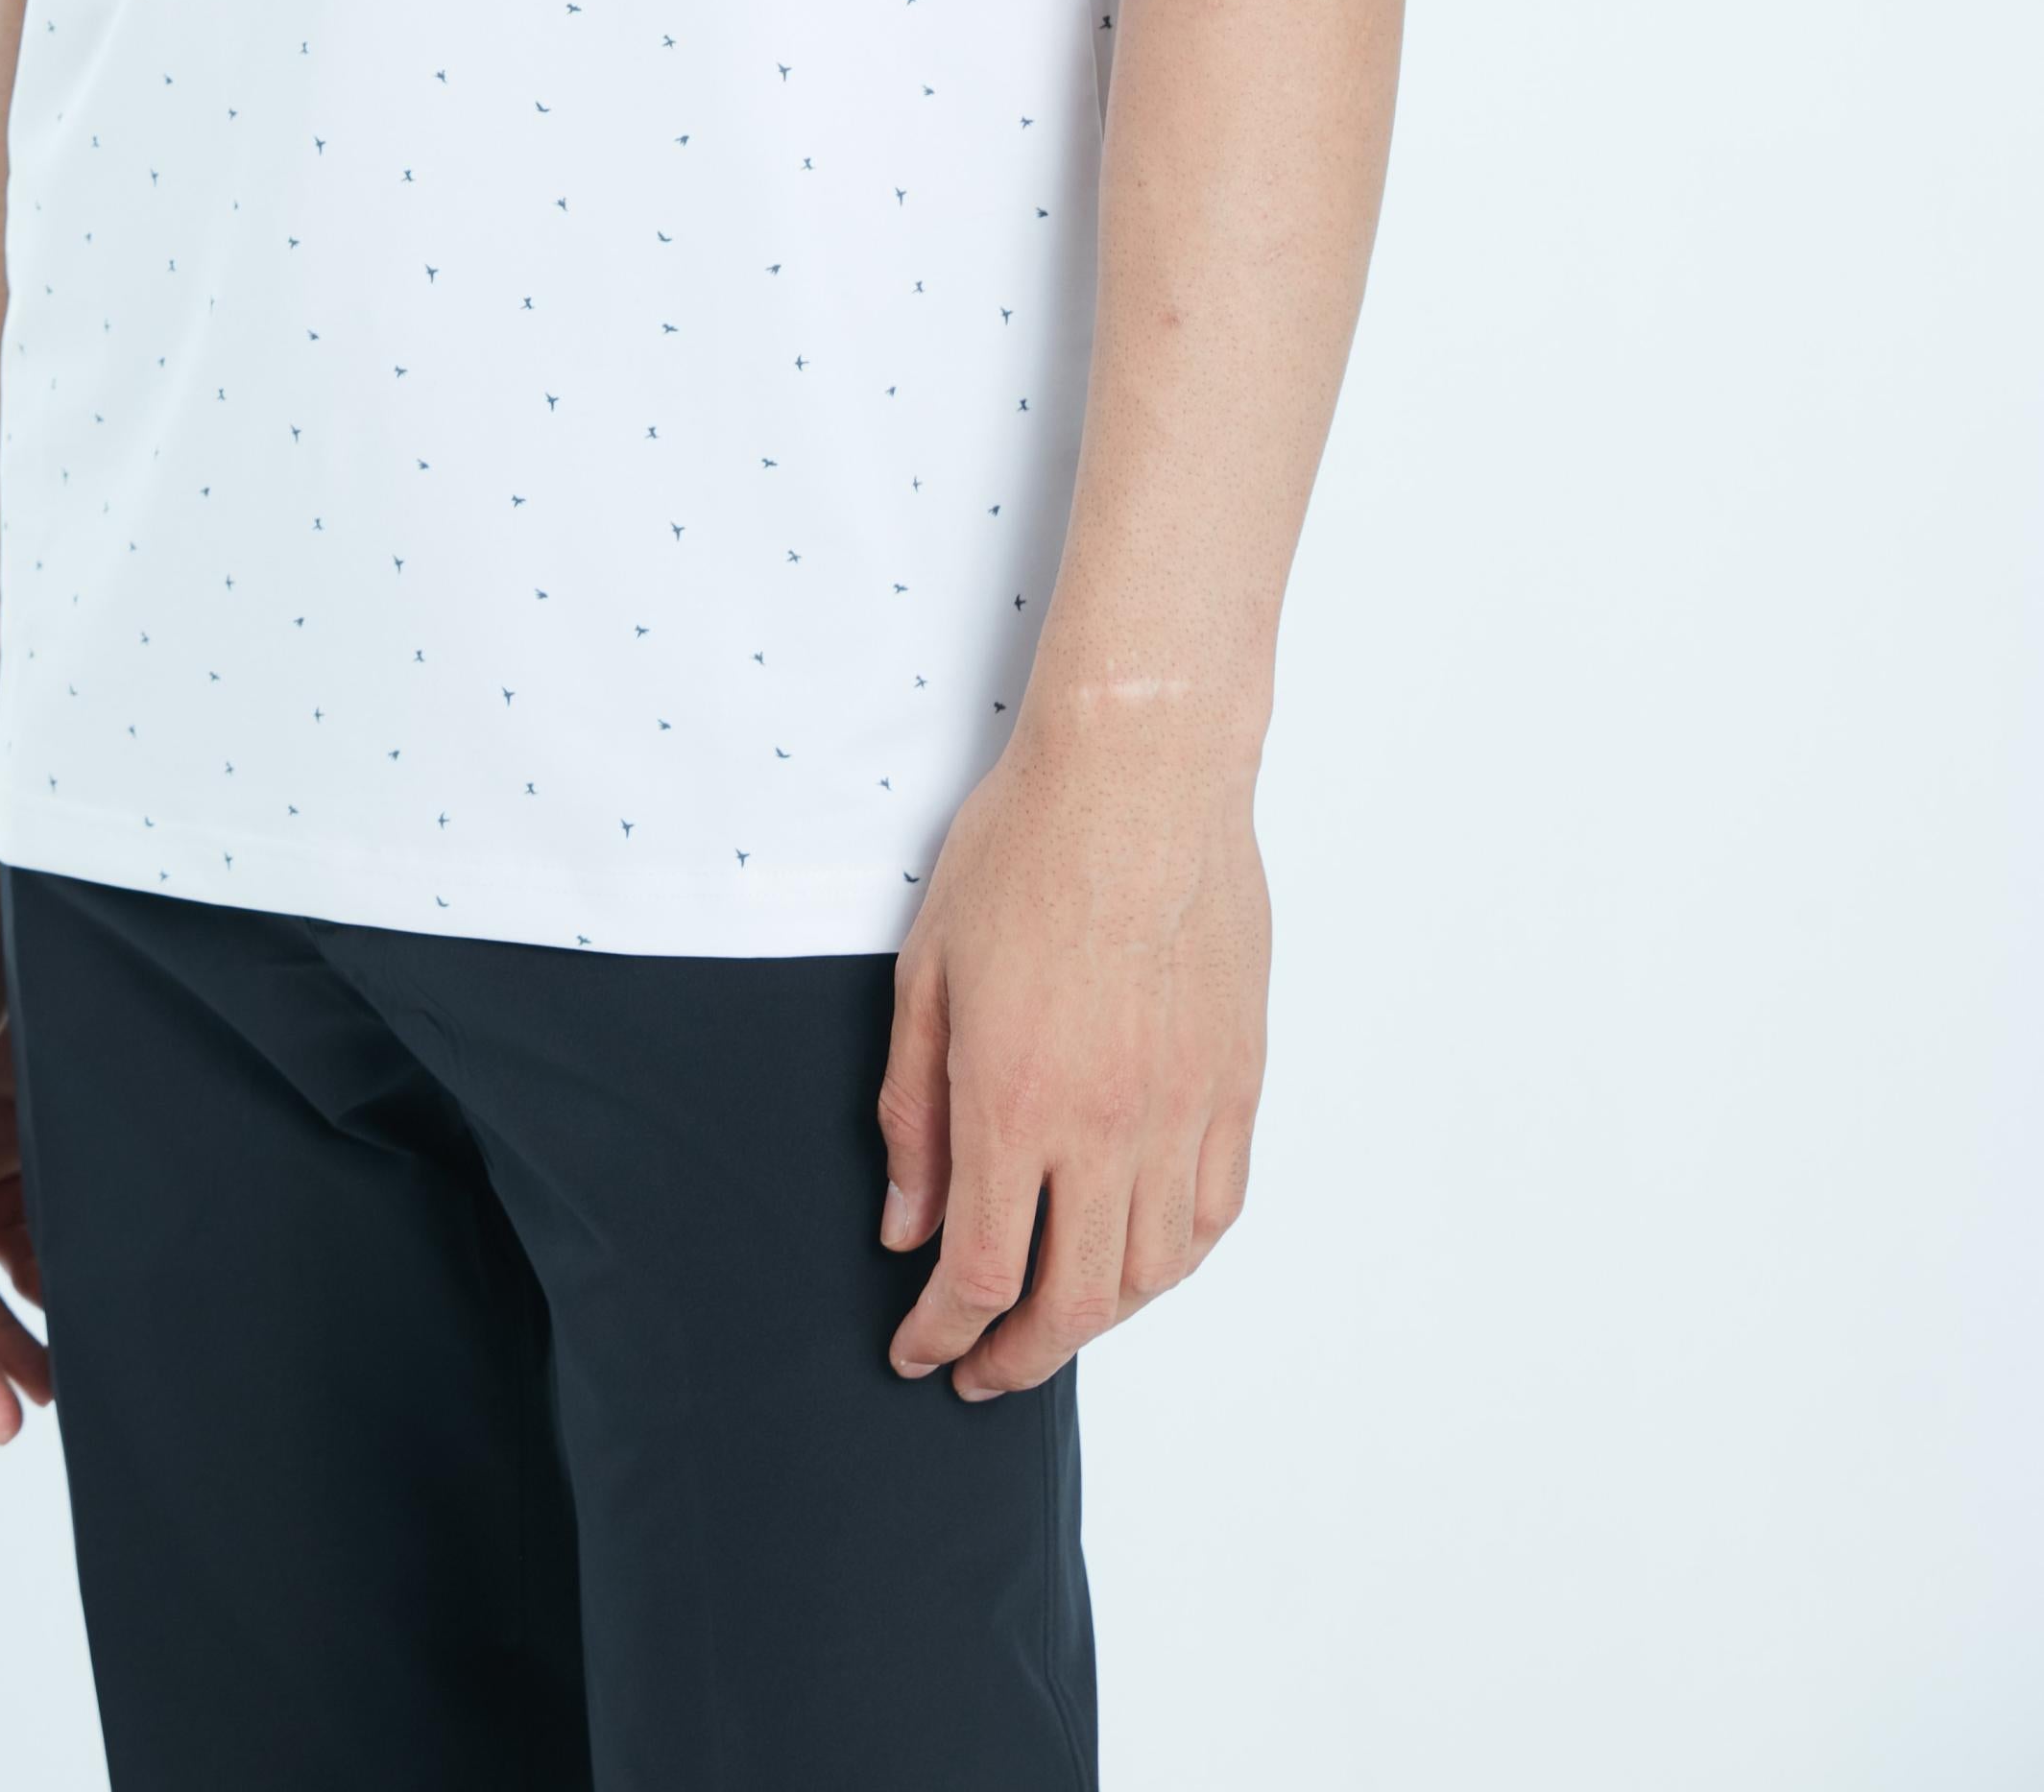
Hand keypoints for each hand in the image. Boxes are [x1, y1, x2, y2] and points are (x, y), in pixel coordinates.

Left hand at [875, 707, 1267, 1396]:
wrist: (1140, 774)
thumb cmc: (1024, 850)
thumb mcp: (927, 973)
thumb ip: (912, 1110)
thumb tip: (906, 1227)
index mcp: (1012, 1101)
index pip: (978, 1273)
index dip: (942, 1334)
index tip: (918, 1352)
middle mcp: (1105, 1125)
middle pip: (1071, 1301)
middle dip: (1017, 1356)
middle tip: (981, 1370)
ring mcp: (1183, 1109)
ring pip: (1151, 1272)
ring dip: (1097, 1319)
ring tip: (1055, 1321)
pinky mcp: (1238, 1082)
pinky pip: (1214, 1211)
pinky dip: (1175, 1260)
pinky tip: (1142, 1262)